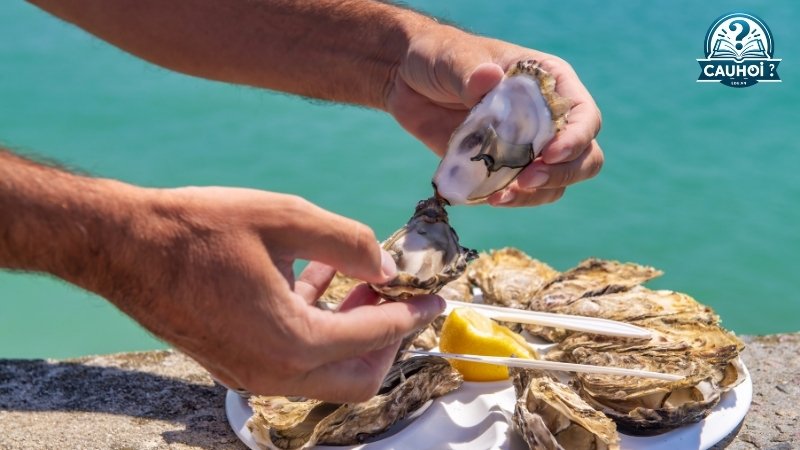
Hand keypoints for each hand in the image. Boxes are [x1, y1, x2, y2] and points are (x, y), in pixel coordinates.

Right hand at [110, 187, 443, 401]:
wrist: (122, 247)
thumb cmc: (197, 229)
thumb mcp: (284, 218)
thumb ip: (346, 242)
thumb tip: (384, 261)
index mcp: (292, 342)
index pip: (375, 336)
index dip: (412, 314)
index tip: (435, 299)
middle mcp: (274, 372)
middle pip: (357, 377)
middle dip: (386, 338)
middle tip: (395, 294)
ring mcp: (250, 374)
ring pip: (325, 372)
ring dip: (350, 331)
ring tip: (358, 279)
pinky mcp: (233, 364)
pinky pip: (292, 359)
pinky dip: (315, 328)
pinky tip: (316, 279)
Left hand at [386, 25, 603, 206]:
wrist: (406, 81)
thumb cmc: (439, 56)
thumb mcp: (454, 58)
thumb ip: (471, 72)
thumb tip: (489, 79)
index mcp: (549, 82)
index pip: (584, 115)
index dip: (575, 139)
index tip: (549, 154)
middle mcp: (547, 117)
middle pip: (584, 156)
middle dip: (562, 173)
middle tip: (527, 180)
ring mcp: (527, 146)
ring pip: (558, 182)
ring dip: (536, 194)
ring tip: (501, 196)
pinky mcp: (502, 168)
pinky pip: (523, 194)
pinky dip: (512, 200)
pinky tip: (489, 198)